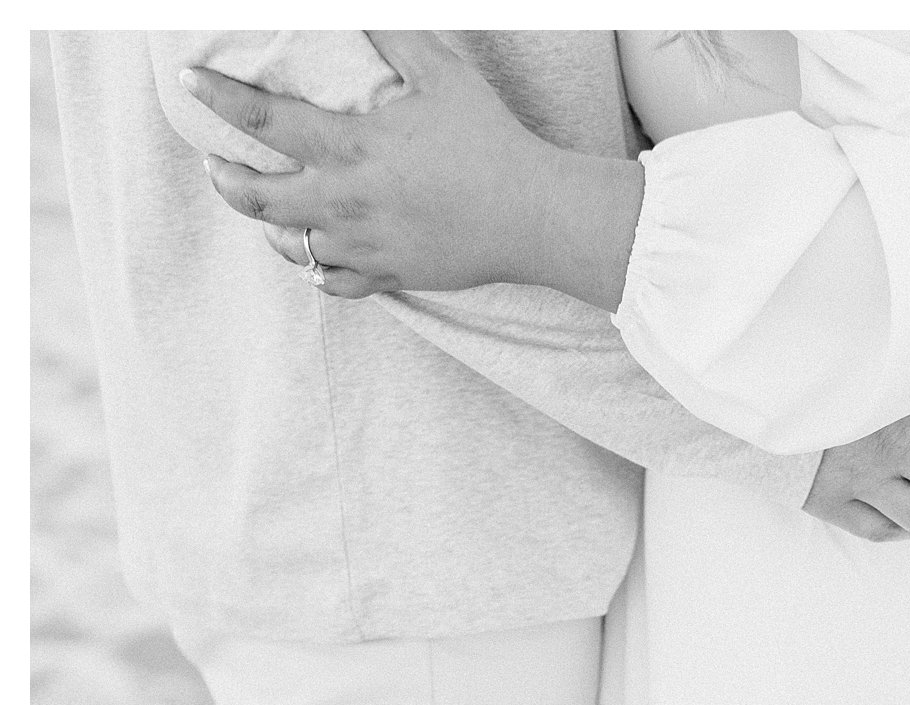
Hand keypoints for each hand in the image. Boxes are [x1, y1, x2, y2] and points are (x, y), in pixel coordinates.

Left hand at [182, 31, 641, 308]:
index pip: (264, 122)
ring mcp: (365, 246)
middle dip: (226, 180)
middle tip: (214, 164)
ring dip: (269, 224)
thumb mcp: (438, 72)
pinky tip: (313, 252)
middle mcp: (346, 203)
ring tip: (264, 207)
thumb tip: (359, 7)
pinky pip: (333, 283)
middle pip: (259, 199)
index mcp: (351, 149)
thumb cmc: (488, 140)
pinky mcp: (390, 276)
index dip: (219, 98)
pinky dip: (315, 268)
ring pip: (291, 245)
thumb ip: (390, 33)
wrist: (531, 217)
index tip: (190, 83)